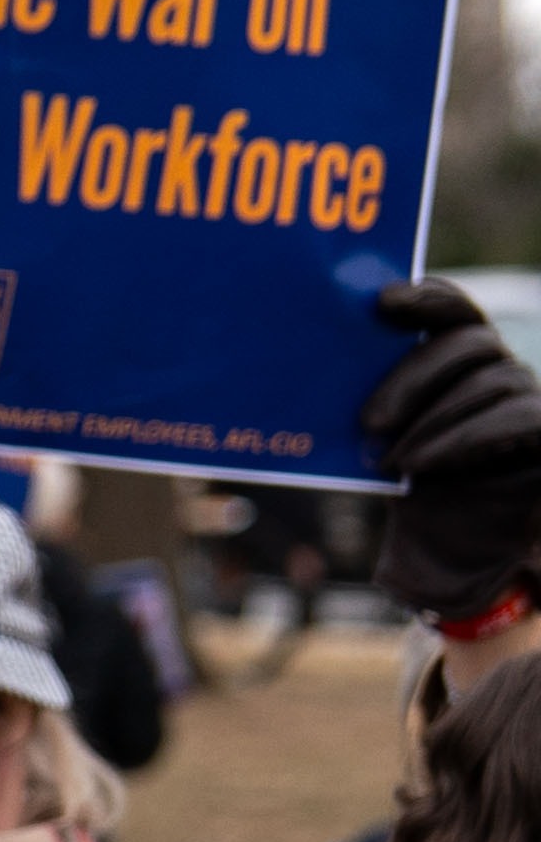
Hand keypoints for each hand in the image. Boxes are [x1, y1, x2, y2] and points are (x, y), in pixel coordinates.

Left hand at [365, 278, 540, 620]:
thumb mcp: (380, 430)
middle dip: (415, 375)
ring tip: (390, 459)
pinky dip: (464, 439)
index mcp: (457, 357)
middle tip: (367, 420)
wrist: (440, 544)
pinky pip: (519, 418)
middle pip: (470, 341)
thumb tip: (321, 360)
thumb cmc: (405, 479)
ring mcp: (530, 398)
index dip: (427, 297)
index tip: (383, 301)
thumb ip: (371, 392)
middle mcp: (500, 368)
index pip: (453, 308)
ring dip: (432, 421)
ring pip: (492, 381)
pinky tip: (421, 464)